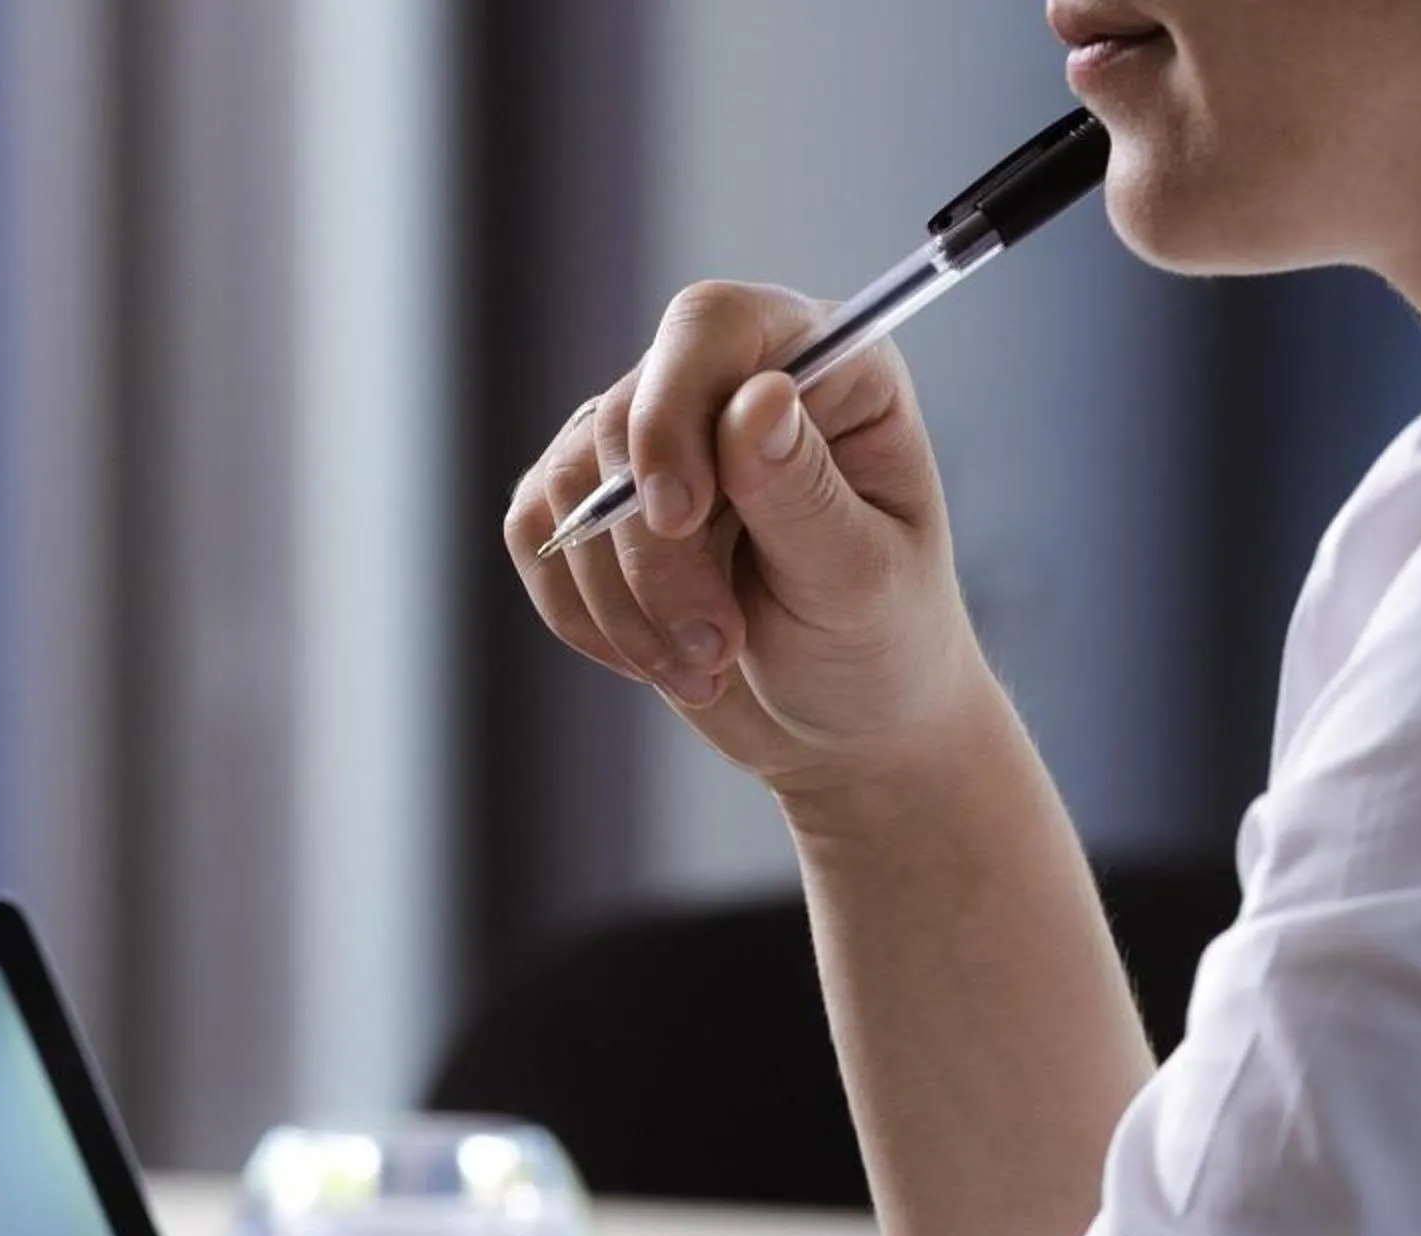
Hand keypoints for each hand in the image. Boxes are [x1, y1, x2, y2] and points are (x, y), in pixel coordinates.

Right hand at [503, 281, 1007, 806]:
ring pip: (571, 486)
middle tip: (715, 647)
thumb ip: (803, 491)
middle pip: (625, 420)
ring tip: (703, 666)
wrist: (847, 723)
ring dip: (622, 600)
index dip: (671, 409)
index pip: (711, 327)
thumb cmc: (883, 643)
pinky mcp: (600, 509)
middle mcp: (731, 387)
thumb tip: (758, 398)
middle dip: (653, 555)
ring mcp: (657, 445)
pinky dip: (582, 612)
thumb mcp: (862, 579)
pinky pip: (537, 535)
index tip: (675, 519)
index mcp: (825, 370)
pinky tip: (652, 658)